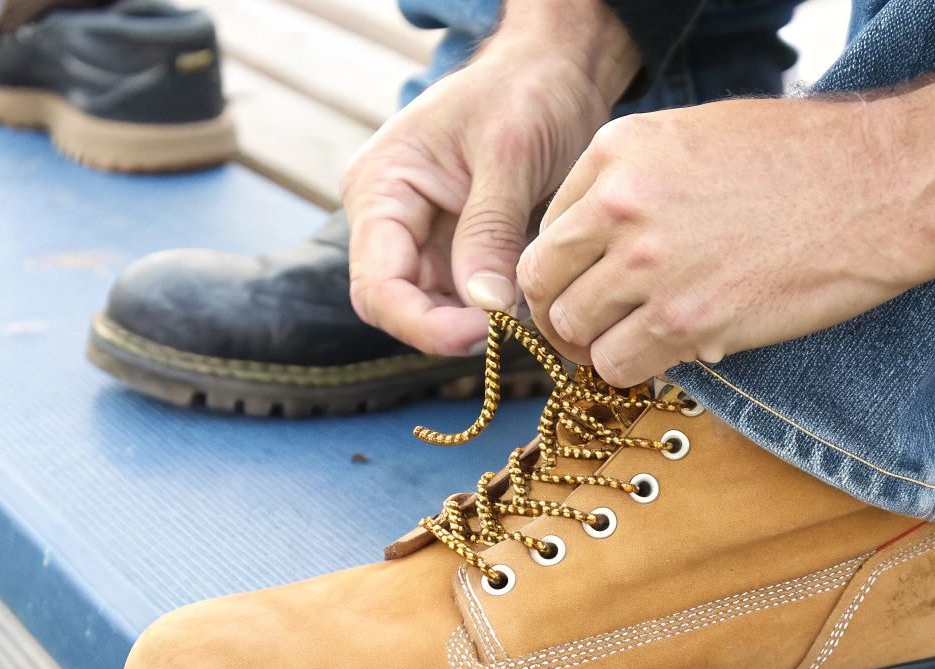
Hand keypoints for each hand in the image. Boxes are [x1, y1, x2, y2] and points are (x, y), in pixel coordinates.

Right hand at [340, 0, 637, 354]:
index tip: (483, 332)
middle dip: (447, 327)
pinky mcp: (454, 248)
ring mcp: (420, 236)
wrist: (556, 70)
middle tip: (511, 331)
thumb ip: (491, 229)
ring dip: (474, 321)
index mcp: (380, 186)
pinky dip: (492, 308)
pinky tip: (528, 300)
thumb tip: (485, 307)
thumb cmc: (528, 91)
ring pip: (431, 309)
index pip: (377, 284)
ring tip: (529, 308)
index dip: (423, 323)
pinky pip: (462, 297)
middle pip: (397, 305)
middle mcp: (388, 218)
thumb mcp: (511, 154)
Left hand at [518, 61, 934, 385]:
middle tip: (596, 326)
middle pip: (544, 281)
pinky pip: (618, 365)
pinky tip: (668, 353)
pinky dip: (634, 369)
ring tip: (638, 340)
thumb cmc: (802, 161)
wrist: (882, 186)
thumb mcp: (698, 137)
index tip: (592, 283)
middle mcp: (620, 204)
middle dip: (564, 310)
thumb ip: (634, 180)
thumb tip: (594, 239)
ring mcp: (650, 266)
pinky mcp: (687, 321)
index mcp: (619, 149)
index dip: (567, 264)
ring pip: (573, 331)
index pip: (549, 225)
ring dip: (598, 345)